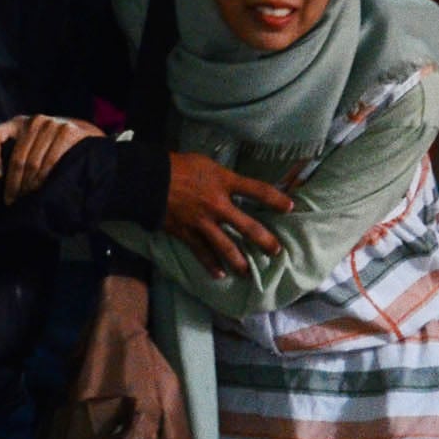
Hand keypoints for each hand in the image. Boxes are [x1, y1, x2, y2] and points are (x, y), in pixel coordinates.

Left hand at [0, 115, 103, 204]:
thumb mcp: (30, 140)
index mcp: (17, 122)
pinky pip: (50, 162)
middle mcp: (33, 121)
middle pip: (17, 158)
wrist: (83, 131)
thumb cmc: (49, 143)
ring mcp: (51, 125)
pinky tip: (40, 188)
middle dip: (13, 183)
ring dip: (28, 184)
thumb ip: (16, 149)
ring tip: (25, 198)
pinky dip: (43, 178)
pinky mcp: (66, 132)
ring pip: (33, 163)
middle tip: (11, 200)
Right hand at [161, 152, 292, 276]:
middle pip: (247, 226)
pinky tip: (220, 275)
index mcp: (224, 182)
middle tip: (276, 251)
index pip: (257, 190)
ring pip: (226, 246)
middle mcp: (218, 205)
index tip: (289, 207)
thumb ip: (223, 177)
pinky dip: (210, 265)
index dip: (275, 199)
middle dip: (264, 240)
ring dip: (239, 261)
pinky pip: (201, 253)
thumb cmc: (178, 166)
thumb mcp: (206, 163)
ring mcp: (203, 222)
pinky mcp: (187, 233)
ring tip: (248, 272)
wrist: (149, 179)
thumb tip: (234, 185)